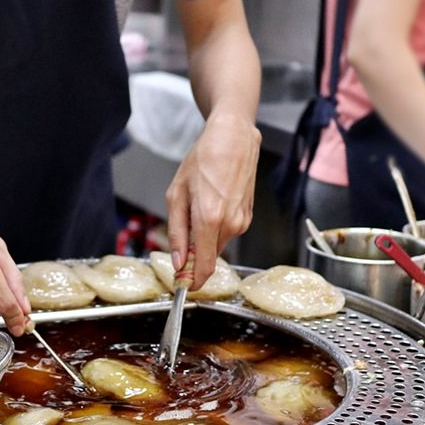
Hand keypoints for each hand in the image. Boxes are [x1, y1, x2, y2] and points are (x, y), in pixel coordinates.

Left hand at [165, 113, 260, 288]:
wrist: (234, 138)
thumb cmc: (203, 159)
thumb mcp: (177, 194)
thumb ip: (177, 232)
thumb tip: (178, 261)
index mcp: (210, 220)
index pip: (203, 267)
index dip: (192, 281)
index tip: (183, 286)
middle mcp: (230, 225)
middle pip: (209, 256)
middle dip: (195, 253)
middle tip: (182, 230)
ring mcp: (242, 221)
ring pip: (218, 243)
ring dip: (206, 235)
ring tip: (199, 205)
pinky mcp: (248, 216)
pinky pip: (228, 231)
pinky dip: (217, 225)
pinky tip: (213, 201)